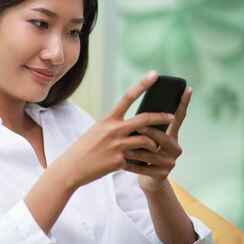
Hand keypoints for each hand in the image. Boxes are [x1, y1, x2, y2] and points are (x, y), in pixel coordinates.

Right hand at [57, 71, 174, 187]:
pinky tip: (135, 164)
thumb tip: (136, 127)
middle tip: (172, 116)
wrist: (71, 168)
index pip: (127, 97)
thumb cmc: (85, 149)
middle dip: (161, 117)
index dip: (142, 85)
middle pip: (144, 119)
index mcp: (107, 119)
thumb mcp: (97, 132)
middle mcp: (113, 130)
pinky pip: (136, 159)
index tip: (154, 74)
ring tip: (155, 148)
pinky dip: (138, 161)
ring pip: (146, 141)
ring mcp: (117, 146)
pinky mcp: (119, 161)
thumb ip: (115, 127)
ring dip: (154, 145)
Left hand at [123, 86, 192, 191]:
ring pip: (152, 153)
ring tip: (123, 149)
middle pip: (163, 136)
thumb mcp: (145, 138)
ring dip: (136, 150)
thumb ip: (144, 125)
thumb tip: (139, 109)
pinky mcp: (163, 174)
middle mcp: (175, 148)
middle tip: (137, 126)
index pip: (178, 117)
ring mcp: (170, 162)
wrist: (147, 179)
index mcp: (172, 135)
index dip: (183, 103)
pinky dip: (133, 165)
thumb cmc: (142, 153)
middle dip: (149, 132)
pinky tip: (123, 163)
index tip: (187, 88)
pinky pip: (145, 167)